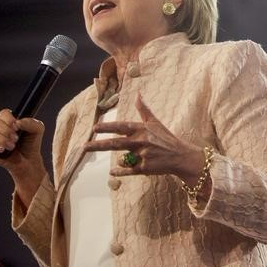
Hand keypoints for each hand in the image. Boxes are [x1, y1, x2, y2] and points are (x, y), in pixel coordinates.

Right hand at [0, 109, 45, 177]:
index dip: (8, 118)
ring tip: (13, 146)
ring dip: (4, 140)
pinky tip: (3, 149)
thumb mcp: (38, 129)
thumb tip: (17, 123)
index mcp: (10, 122)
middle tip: (16, 138)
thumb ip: (31, 122)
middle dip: (7, 130)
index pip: (3, 113)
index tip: (17, 126)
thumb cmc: (31, 143)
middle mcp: (0, 129)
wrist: (29, 160)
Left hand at [85, 94, 204, 185]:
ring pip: (122, 158)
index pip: (122, 127)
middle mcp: (141, 142)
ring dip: (118, 159)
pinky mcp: (145, 169)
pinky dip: (119, 172)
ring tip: (112, 156)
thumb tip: (138, 94)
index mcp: (142, 129)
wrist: (181, 156)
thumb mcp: (155, 122)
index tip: (95, 128)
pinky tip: (112, 172)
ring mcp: (143, 156)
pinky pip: (128, 171)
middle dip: (99, 145)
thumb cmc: (166, 138)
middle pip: (116, 143)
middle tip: (85, 146)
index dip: (108, 127)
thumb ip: (144, 109)